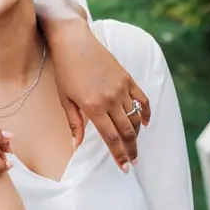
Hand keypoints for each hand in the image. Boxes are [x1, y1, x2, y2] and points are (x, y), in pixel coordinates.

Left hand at [41, 16, 150, 170]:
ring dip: (136, 134)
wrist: (73, 41)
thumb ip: (74, 123)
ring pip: (134, 118)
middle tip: (133, 162)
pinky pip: (142, 99)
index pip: (111, 138)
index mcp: (93, 107)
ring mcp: (121, 88)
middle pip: (126, 131)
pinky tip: (144, 123)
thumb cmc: (64, 70)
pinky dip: (145, 113)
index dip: (119, 155)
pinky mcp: (127, 78)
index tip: (124, 167)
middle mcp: (110, 99)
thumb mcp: (65, 98)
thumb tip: (78, 145)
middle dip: (131, 149)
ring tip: (134, 145)